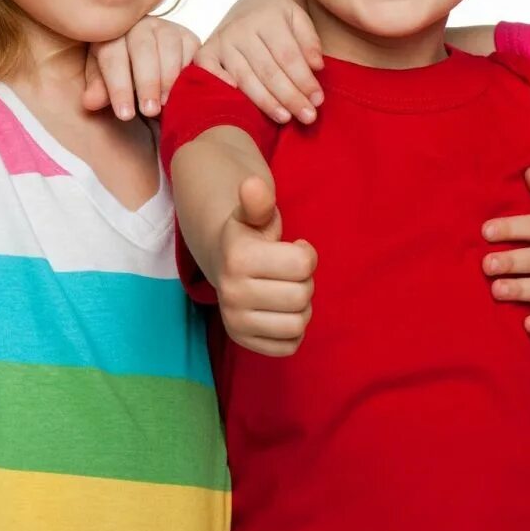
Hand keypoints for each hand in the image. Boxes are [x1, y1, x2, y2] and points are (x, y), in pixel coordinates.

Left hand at [84, 16, 199, 120]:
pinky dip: (188, 72)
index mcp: (110, 35)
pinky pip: (192, 51)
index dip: (118, 86)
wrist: (152, 76)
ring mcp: (165, 29)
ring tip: (166, 104)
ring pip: (169, 47)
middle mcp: (138, 26)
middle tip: (149, 111)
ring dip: (168, 78)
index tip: (125, 115)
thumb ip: (100, 92)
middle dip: (146, 82)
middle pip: (142, 48)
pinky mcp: (188, 37)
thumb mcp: (106, 86)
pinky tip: (184, 92)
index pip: (112, 56)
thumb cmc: (124, 80)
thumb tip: (90, 101)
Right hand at [196, 0, 323, 124]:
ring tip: (285, 118)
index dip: (304, 80)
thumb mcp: (300, 19)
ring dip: (266, 102)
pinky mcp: (207, 51)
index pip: (288, 56)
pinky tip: (238, 104)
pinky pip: (208, 71)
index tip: (318, 100)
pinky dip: (219, 85)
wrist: (253, 3)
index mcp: (268, 17)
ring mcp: (222, 40)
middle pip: (268, 70)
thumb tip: (316, 66)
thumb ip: (310, 41)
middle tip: (308, 117)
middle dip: (290, 97)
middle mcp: (242, 28)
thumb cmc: (281, 18)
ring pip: (244, 78)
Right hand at [213, 176, 317, 356]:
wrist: (223, 261)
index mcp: (237, 257)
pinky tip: (281, 312)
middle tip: (288, 273)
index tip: (293, 248)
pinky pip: (289, 346)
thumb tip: (253, 184)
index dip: (306, 254)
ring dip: (301, 308)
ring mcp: (234, 320)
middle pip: (302, 295)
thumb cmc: (249, 234)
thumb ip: (258, 200)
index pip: (303, 264)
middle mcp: (231, 292)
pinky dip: (292, 331)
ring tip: (286, 291)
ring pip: (298, 324)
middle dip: (304, 281)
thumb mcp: (254, 212)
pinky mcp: (242, 341)